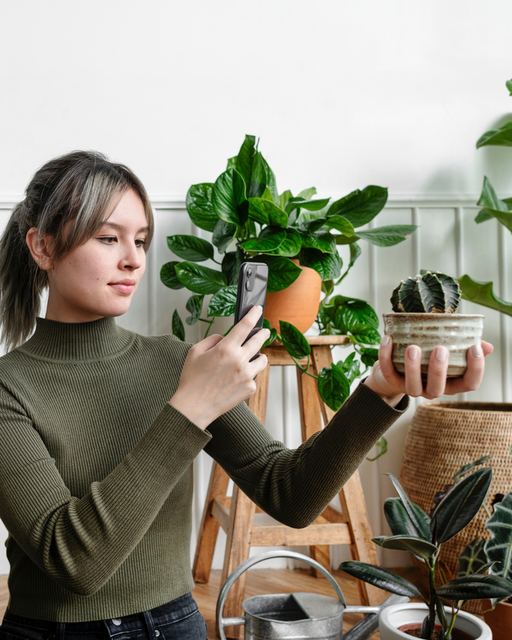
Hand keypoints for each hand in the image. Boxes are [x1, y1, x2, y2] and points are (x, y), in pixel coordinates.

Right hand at [169, 306, 268, 428]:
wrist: (194, 406)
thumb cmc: (192, 380)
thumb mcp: (195, 352)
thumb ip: (212, 339)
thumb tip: (225, 338)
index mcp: (226, 349)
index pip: (245, 326)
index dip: (253, 315)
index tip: (257, 310)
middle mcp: (239, 360)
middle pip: (259, 341)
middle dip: (263, 333)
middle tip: (264, 331)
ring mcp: (247, 375)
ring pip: (262, 360)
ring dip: (258, 356)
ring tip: (252, 357)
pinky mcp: (249, 388)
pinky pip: (254, 377)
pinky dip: (249, 375)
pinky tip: (238, 378)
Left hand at [364, 337, 493, 406]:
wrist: (394, 369)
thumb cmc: (427, 358)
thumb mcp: (447, 353)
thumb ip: (464, 348)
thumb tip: (485, 346)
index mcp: (450, 382)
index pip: (469, 384)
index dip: (475, 369)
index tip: (474, 349)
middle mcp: (431, 389)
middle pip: (438, 388)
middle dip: (439, 370)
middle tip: (440, 349)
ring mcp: (411, 388)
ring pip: (412, 386)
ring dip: (412, 367)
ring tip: (413, 347)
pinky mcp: (391, 381)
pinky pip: (388, 371)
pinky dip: (385, 355)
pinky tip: (388, 339)